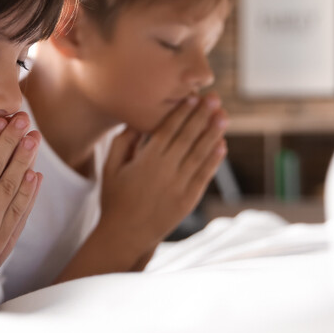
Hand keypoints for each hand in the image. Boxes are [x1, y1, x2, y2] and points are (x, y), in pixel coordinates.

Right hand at [98, 93, 227, 262]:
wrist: (124, 235)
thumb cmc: (114, 199)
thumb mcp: (110, 167)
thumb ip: (123, 142)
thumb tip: (137, 122)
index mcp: (147, 160)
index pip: (168, 129)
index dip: (182, 112)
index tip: (193, 97)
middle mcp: (165, 171)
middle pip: (188, 137)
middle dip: (202, 116)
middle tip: (215, 98)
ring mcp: (179, 186)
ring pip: (200, 154)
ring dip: (213, 133)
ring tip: (223, 116)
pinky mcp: (189, 200)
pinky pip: (204, 175)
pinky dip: (214, 160)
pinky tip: (221, 145)